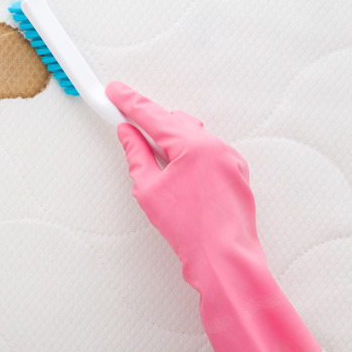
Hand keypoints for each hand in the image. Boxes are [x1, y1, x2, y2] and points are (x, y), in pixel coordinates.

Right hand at [106, 82, 319, 351]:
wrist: (223, 259)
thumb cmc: (189, 230)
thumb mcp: (148, 189)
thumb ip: (136, 155)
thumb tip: (128, 135)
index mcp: (192, 146)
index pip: (152, 115)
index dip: (129, 102)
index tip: (114, 92)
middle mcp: (215, 146)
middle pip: (174, 120)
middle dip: (149, 119)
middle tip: (126, 120)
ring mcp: (229, 158)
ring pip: (193, 134)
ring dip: (170, 136)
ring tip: (150, 148)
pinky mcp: (236, 172)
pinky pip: (208, 150)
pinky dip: (189, 151)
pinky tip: (176, 166)